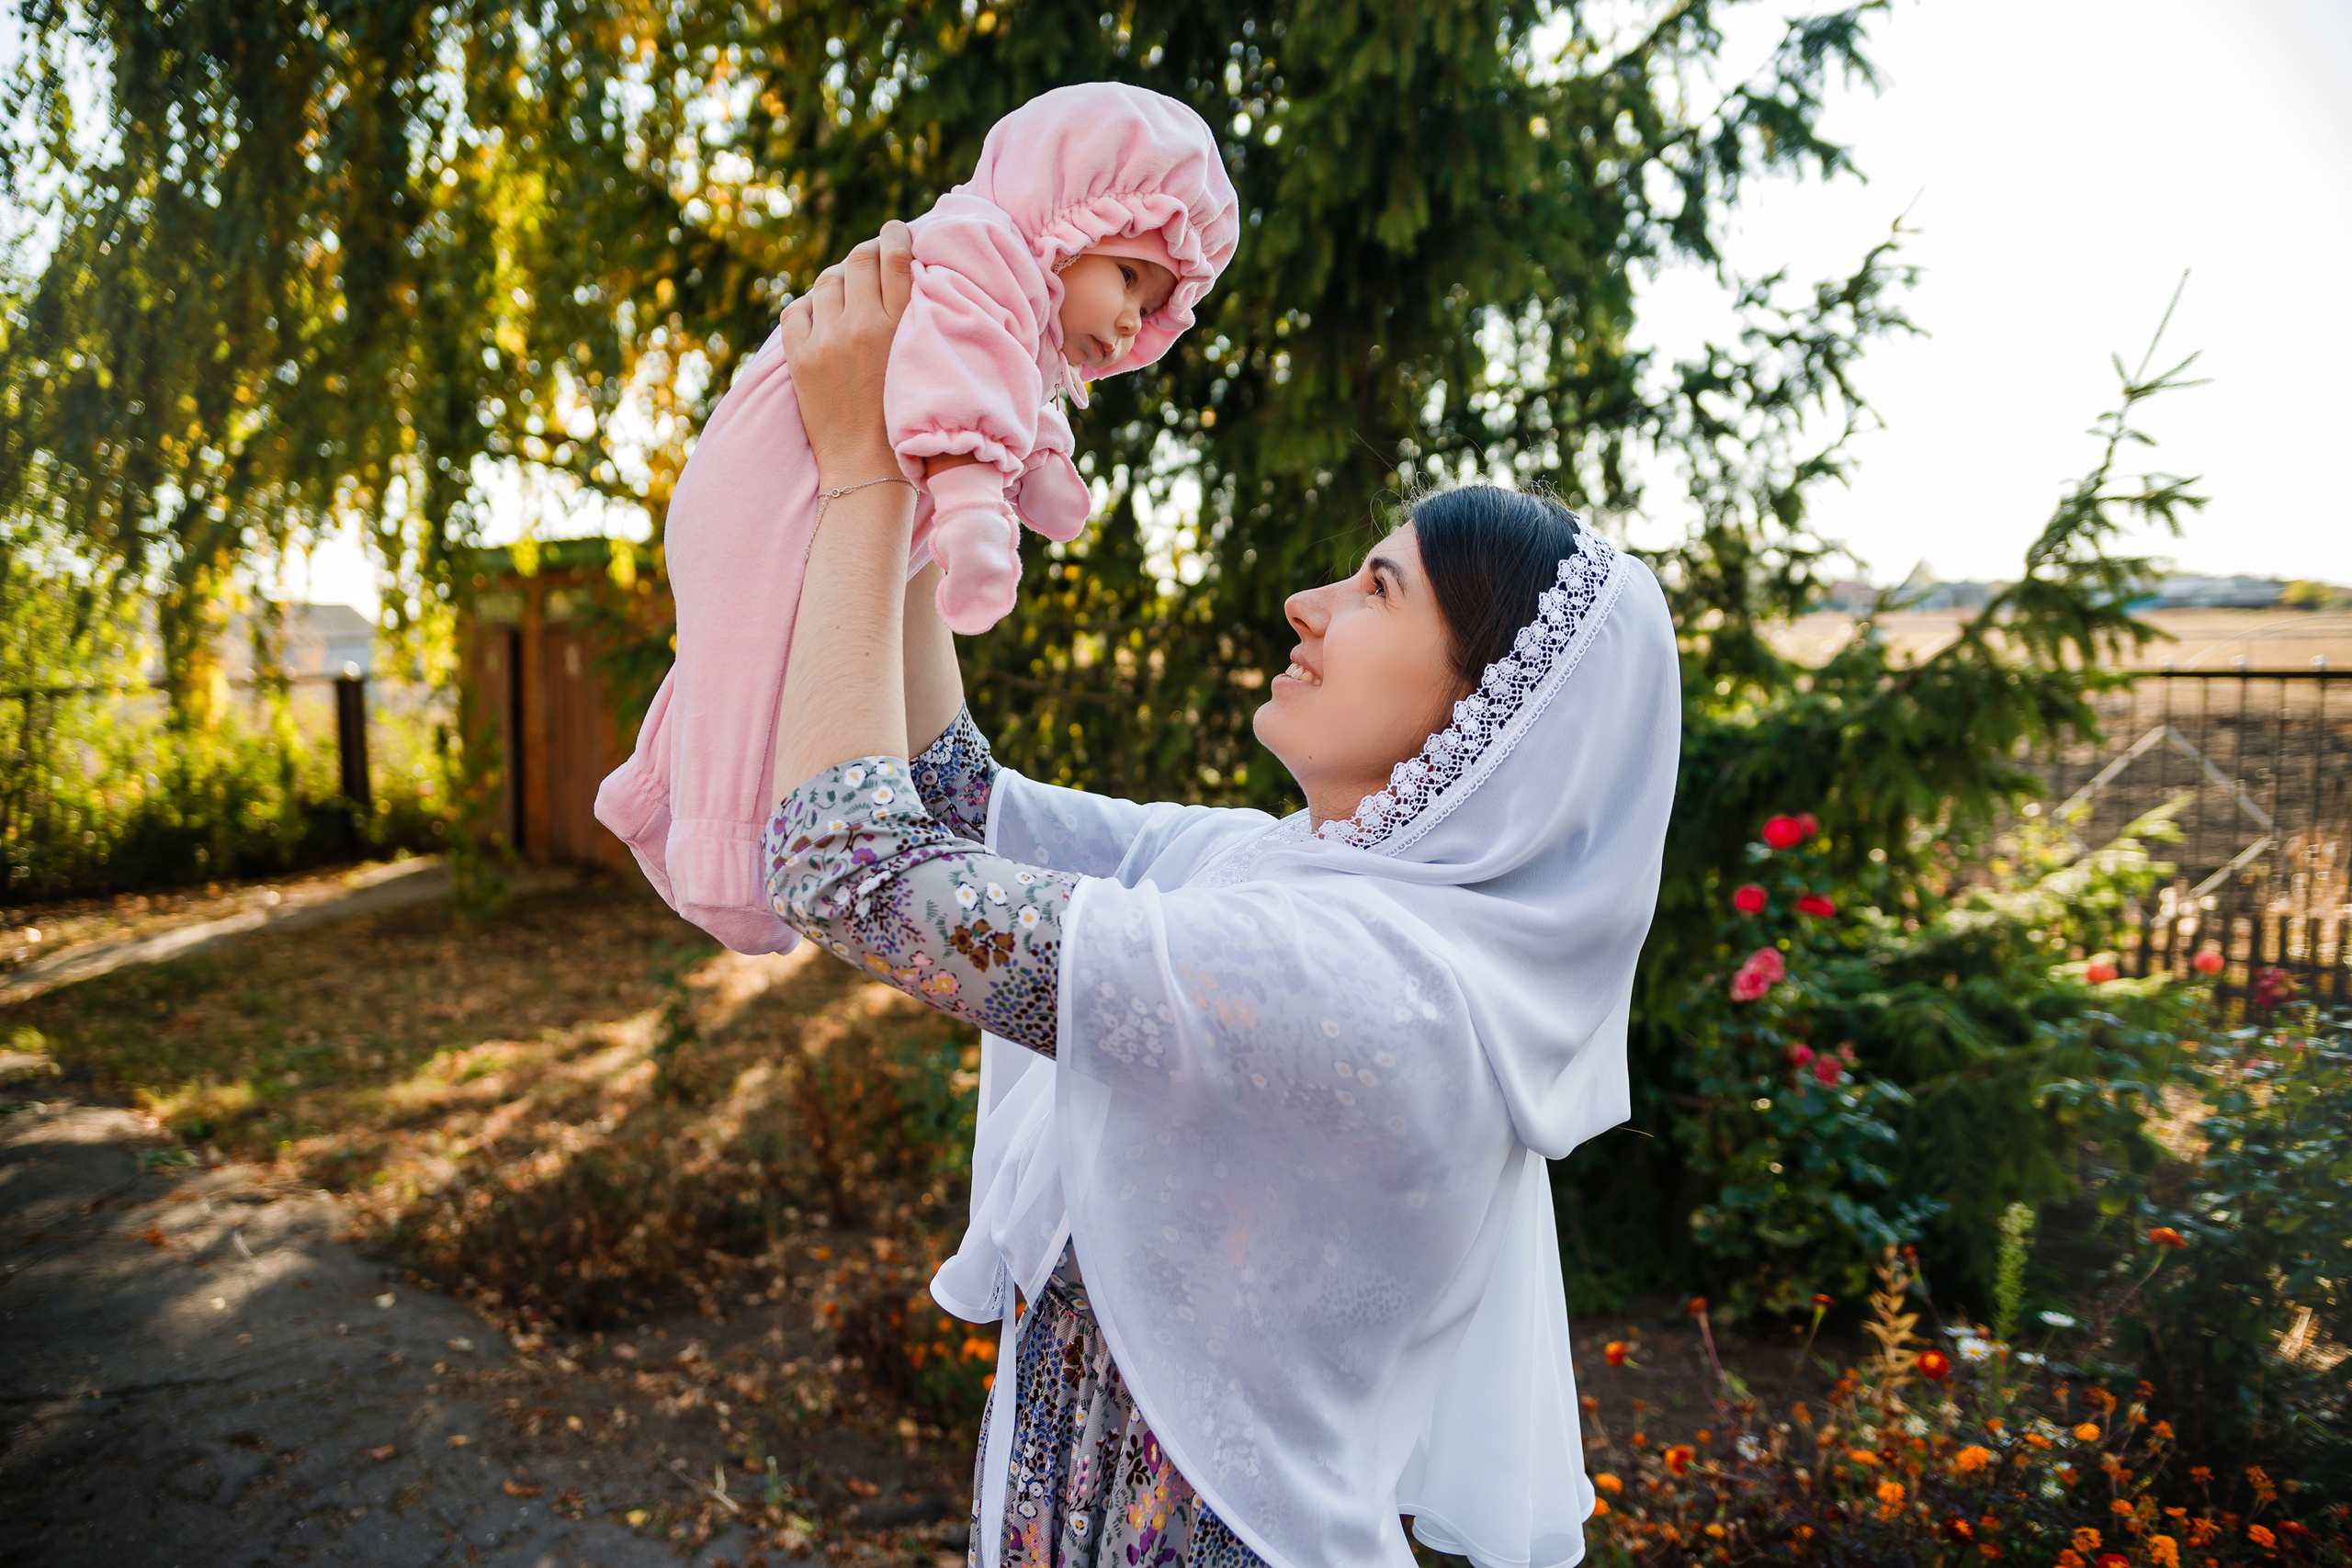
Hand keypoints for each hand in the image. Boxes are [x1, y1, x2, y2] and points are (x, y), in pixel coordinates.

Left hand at [778, 220, 913, 487]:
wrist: (868, 468)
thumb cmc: (907, 418)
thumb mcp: (923, 363)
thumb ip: (916, 320)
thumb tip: (906, 275)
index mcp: (901, 326)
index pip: (896, 256)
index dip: (895, 235)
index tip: (896, 232)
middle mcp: (863, 326)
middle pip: (858, 260)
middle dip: (865, 253)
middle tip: (871, 258)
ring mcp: (827, 341)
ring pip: (826, 281)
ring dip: (836, 281)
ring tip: (845, 292)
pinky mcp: (800, 358)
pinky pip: (796, 309)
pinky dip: (807, 307)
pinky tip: (819, 318)